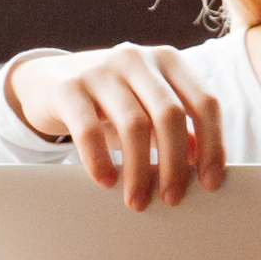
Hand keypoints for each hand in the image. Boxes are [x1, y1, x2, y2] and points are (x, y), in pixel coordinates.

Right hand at [7, 45, 228, 209]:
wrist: (47, 81)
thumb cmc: (109, 101)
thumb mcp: (147, 108)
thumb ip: (177, 128)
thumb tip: (203, 160)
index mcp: (168, 61)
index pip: (204, 102)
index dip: (213, 144)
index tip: (210, 183)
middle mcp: (137, 59)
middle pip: (170, 115)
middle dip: (175, 163)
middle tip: (172, 199)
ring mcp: (101, 69)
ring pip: (133, 124)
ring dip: (138, 170)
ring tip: (137, 200)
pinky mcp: (68, 87)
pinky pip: (88, 129)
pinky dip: (99, 160)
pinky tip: (105, 180)